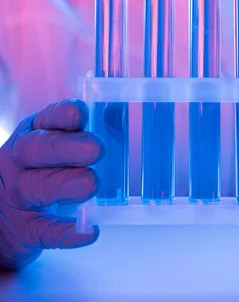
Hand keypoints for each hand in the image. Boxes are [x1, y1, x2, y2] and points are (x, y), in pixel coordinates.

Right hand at [0, 99, 103, 269]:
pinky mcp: (24, 228)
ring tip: (91, 183)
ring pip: (37, 187)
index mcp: (34, 132)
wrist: (5, 215)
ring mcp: (18, 194)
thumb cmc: (42, 169)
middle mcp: (21, 160)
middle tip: (95, 149)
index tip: (80, 115)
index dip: (62, 115)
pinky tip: (88, 231)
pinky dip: (66, 232)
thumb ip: (80, 134)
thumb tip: (118, 123)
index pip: (46, 119)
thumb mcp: (54, 144)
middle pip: (37, 149)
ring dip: (65, 185)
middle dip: (67, 147)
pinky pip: (43, 231)